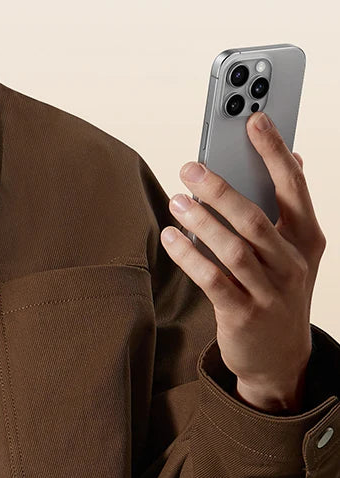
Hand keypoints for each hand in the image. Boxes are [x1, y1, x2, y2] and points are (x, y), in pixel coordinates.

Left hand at [160, 111, 326, 410]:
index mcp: (307, 239)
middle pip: (255, 218)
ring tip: (175, 200)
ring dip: (201, 221)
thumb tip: (293, 155)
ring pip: (234, 249)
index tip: (254, 120)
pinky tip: (170, 236)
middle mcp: (292, 263)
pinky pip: (212, 280)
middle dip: (221, 189)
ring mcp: (270, 291)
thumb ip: (289, 205)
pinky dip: (189, 256)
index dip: (274, 151)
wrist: (280, 358)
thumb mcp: (293, 249)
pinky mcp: (243, 314)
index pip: (293, 186)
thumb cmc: (279, 289)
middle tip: (190, 167)